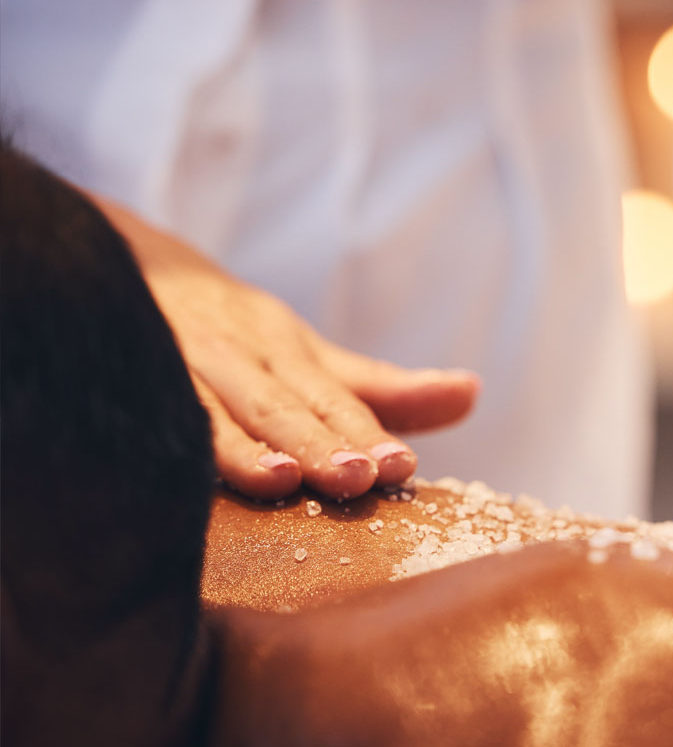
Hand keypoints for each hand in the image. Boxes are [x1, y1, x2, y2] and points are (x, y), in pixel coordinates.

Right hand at [98, 199, 478, 500]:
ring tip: (281, 477)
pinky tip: (176, 473)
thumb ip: (383, 389)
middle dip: (320, 440)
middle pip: (282, 403)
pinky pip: (146, 409)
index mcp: (286, 353)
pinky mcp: (128, 380)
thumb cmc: (242, 335)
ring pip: (214, 408)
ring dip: (244, 444)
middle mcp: (237, 354)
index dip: (367, 432)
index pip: (333, 398)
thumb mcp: (311, 358)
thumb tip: (471, 393)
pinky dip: (163, 436)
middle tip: (359, 476)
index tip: (402, 467)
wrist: (131, 269)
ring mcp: (177, 365)